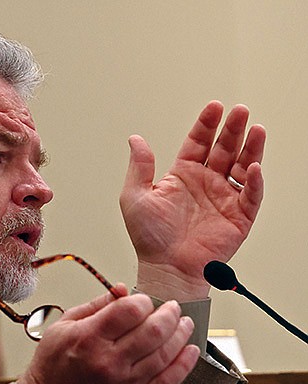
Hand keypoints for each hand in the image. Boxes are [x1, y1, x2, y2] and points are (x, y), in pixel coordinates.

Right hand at [17, 287, 199, 383]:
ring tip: (184, 324)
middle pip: (154, 330)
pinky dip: (184, 364)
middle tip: (172, 308)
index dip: (144, 301)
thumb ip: (95, 306)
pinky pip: (168, 382)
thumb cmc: (51, 368)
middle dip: (169, 313)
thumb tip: (122, 290)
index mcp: (88, 338)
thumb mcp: (61, 327)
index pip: (131, 310)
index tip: (144, 302)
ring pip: (165, 353)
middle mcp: (108, 362)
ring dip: (181, 334)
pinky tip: (191, 351)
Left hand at [120, 101, 265, 300]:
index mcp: (182, 176)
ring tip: (255, 129)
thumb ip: (139, 166)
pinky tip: (252, 167)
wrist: (166, 267)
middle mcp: (206, 184)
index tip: (214, 107)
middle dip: (232, 130)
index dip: (207, 125)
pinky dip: (254, 181)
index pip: (198, 143)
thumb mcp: (135, 197)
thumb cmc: (149, 238)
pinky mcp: (239, 217)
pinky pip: (250, 195)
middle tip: (239, 111)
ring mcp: (224, 199)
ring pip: (242, 166)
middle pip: (224, 149)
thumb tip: (135, 139)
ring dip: (250, 148)